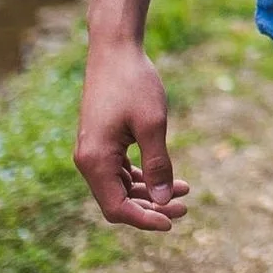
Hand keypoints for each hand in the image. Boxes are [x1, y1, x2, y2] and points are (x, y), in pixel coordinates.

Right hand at [74, 41, 193, 231]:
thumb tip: (164, 202)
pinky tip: (167, 176)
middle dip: (151, 208)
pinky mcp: (102, 141)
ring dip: (150, 192)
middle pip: (118, 201)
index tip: (172, 222)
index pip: (116, 208)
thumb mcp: (153, 125)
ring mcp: (93, 151)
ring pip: (121, 186)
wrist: (115, 50)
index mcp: (95, 161)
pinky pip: (121, 170)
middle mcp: (88, 160)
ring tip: (184, 191)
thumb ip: (158, 165)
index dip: (144, 219)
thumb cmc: (134, 84)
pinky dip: (143, 176)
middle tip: (185, 207)